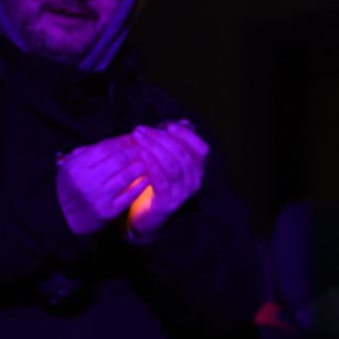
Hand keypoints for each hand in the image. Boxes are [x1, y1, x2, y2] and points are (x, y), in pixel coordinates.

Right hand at [55, 134, 147, 234]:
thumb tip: (116, 141)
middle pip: (117, 161)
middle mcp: (87, 182)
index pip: (104, 148)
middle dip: (133, 152)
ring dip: (139, 166)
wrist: (65, 216)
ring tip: (147, 161)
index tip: (132, 138)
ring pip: (125, 177)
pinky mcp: (110, 211)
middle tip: (143, 148)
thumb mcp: (71, 165)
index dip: (121, 142)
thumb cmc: (72, 185)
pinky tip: (147, 178)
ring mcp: (99, 198)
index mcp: (76, 167)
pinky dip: (140, 185)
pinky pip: (129, 195)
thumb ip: (89, 151)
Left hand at [125, 122, 208, 237]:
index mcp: (198, 171)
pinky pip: (161, 179)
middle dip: (161, 138)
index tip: (167, 125)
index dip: (186, 135)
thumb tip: (184, 122)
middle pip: (183, 154)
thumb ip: (175, 143)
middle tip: (141, 129)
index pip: (201, 149)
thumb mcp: (168, 161)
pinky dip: (151, 164)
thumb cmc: (157, 184)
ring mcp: (183, 193)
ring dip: (153, 148)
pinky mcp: (168, 202)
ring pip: (172, 165)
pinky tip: (140, 154)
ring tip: (137, 138)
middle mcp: (195, 182)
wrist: (148, 217)